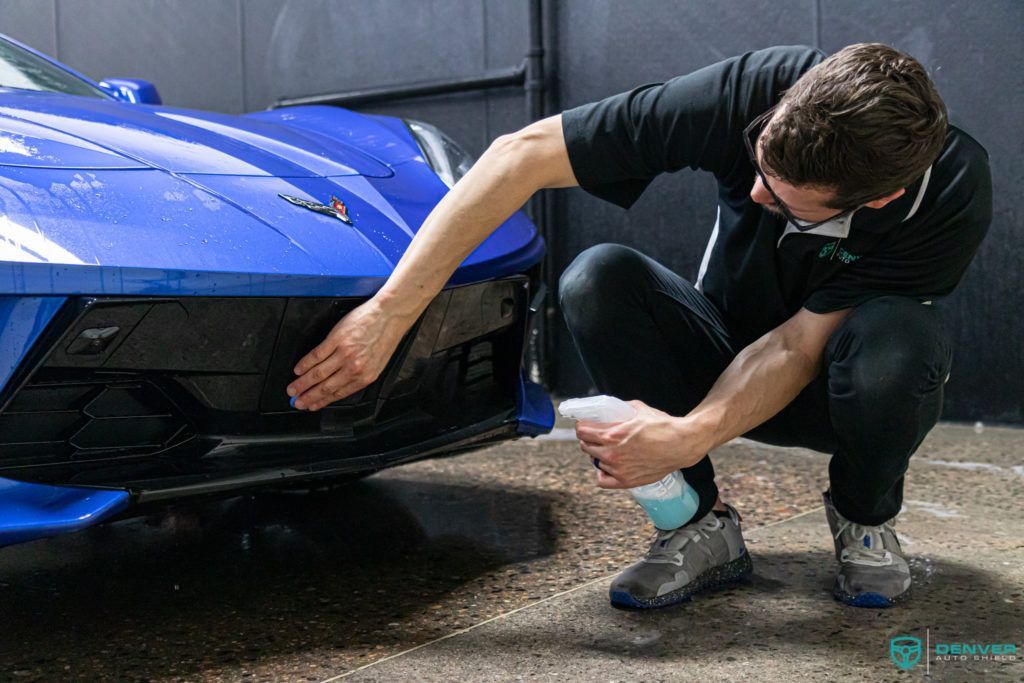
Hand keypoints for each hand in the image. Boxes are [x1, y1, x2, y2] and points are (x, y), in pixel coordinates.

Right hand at [286, 297, 412, 410]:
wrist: (390, 315)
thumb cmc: (385, 336)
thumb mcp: (378, 363)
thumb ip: (361, 375)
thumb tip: (343, 383)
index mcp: (365, 376)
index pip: (339, 394)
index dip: (322, 401)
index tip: (312, 406)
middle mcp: (354, 368)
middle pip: (325, 387)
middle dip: (308, 397)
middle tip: (297, 402)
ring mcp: (344, 354)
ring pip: (318, 374)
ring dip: (302, 383)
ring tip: (293, 389)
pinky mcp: (337, 339)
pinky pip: (316, 355)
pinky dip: (305, 364)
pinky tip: (298, 370)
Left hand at [575, 399, 706, 488]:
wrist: (681, 444)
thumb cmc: (662, 427)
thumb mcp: (638, 410)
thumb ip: (621, 409)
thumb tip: (611, 409)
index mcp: (612, 435)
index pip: (582, 431)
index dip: (582, 426)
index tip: (585, 424)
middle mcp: (612, 454)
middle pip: (585, 446)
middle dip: (588, 439)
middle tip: (595, 435)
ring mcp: (618, 469)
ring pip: (594, 461)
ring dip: (597, 454)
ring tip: (607, 449)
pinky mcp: (626, 481)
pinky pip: (603, 480)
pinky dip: (602, 473)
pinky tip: (608, 466)